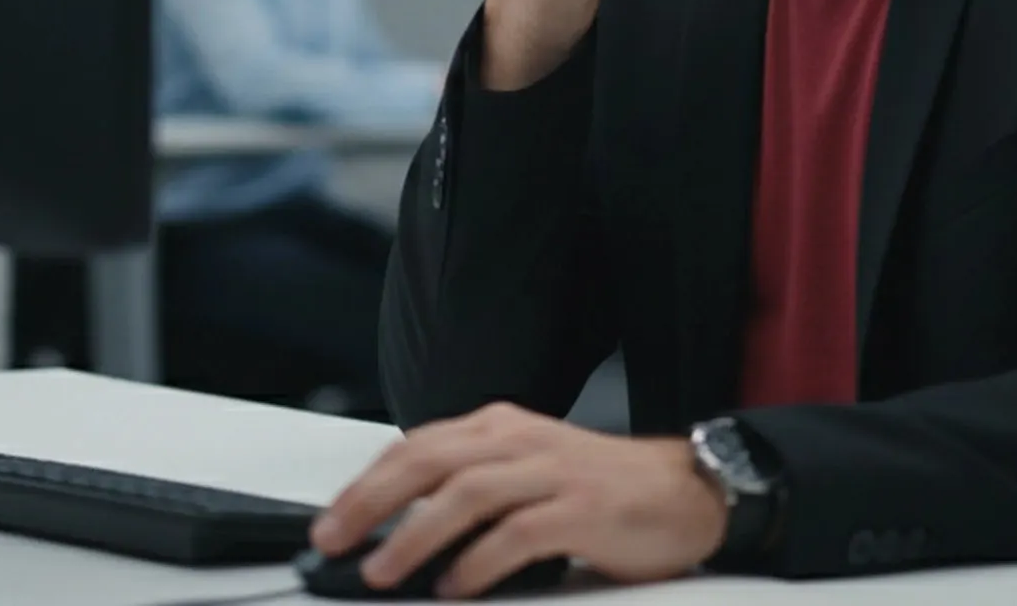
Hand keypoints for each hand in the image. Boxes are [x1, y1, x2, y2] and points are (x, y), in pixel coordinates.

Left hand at [310, 403, 726, 598]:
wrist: (686, 489)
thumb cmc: (602, 488)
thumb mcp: (527, 472)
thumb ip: (472, 489)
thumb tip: (400, 531)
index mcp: (501, 428)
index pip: (416, 445)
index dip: (366, 482)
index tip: (330, 519)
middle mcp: (521, 441)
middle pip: (428, 461)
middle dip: (371, 502)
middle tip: (334, 540)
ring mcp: (553, 473)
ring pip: (467, 494)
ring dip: (416, 535)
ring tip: (383, 572)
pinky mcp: (583, 509)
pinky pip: (518, 534)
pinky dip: (479, 563)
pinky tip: (455, 588)